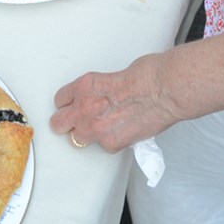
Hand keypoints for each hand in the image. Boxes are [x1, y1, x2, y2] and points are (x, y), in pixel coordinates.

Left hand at [50, 53, 176, 151]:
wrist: (164, 89)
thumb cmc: (146, 76)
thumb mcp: (112, 76)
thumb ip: (99, 91)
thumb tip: (100, 99)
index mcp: (84, 86)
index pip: (60, 100)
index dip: (68, 103)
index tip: (72, 105)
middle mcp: (85, 107)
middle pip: (58, 123)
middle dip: (66, 122)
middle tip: (76, 121)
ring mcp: (97, 128)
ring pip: (76, 140)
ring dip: (86, 134)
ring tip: (100, 128)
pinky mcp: (111, 144)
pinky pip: (102, 146)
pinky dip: (110, 141)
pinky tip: (120, 131)